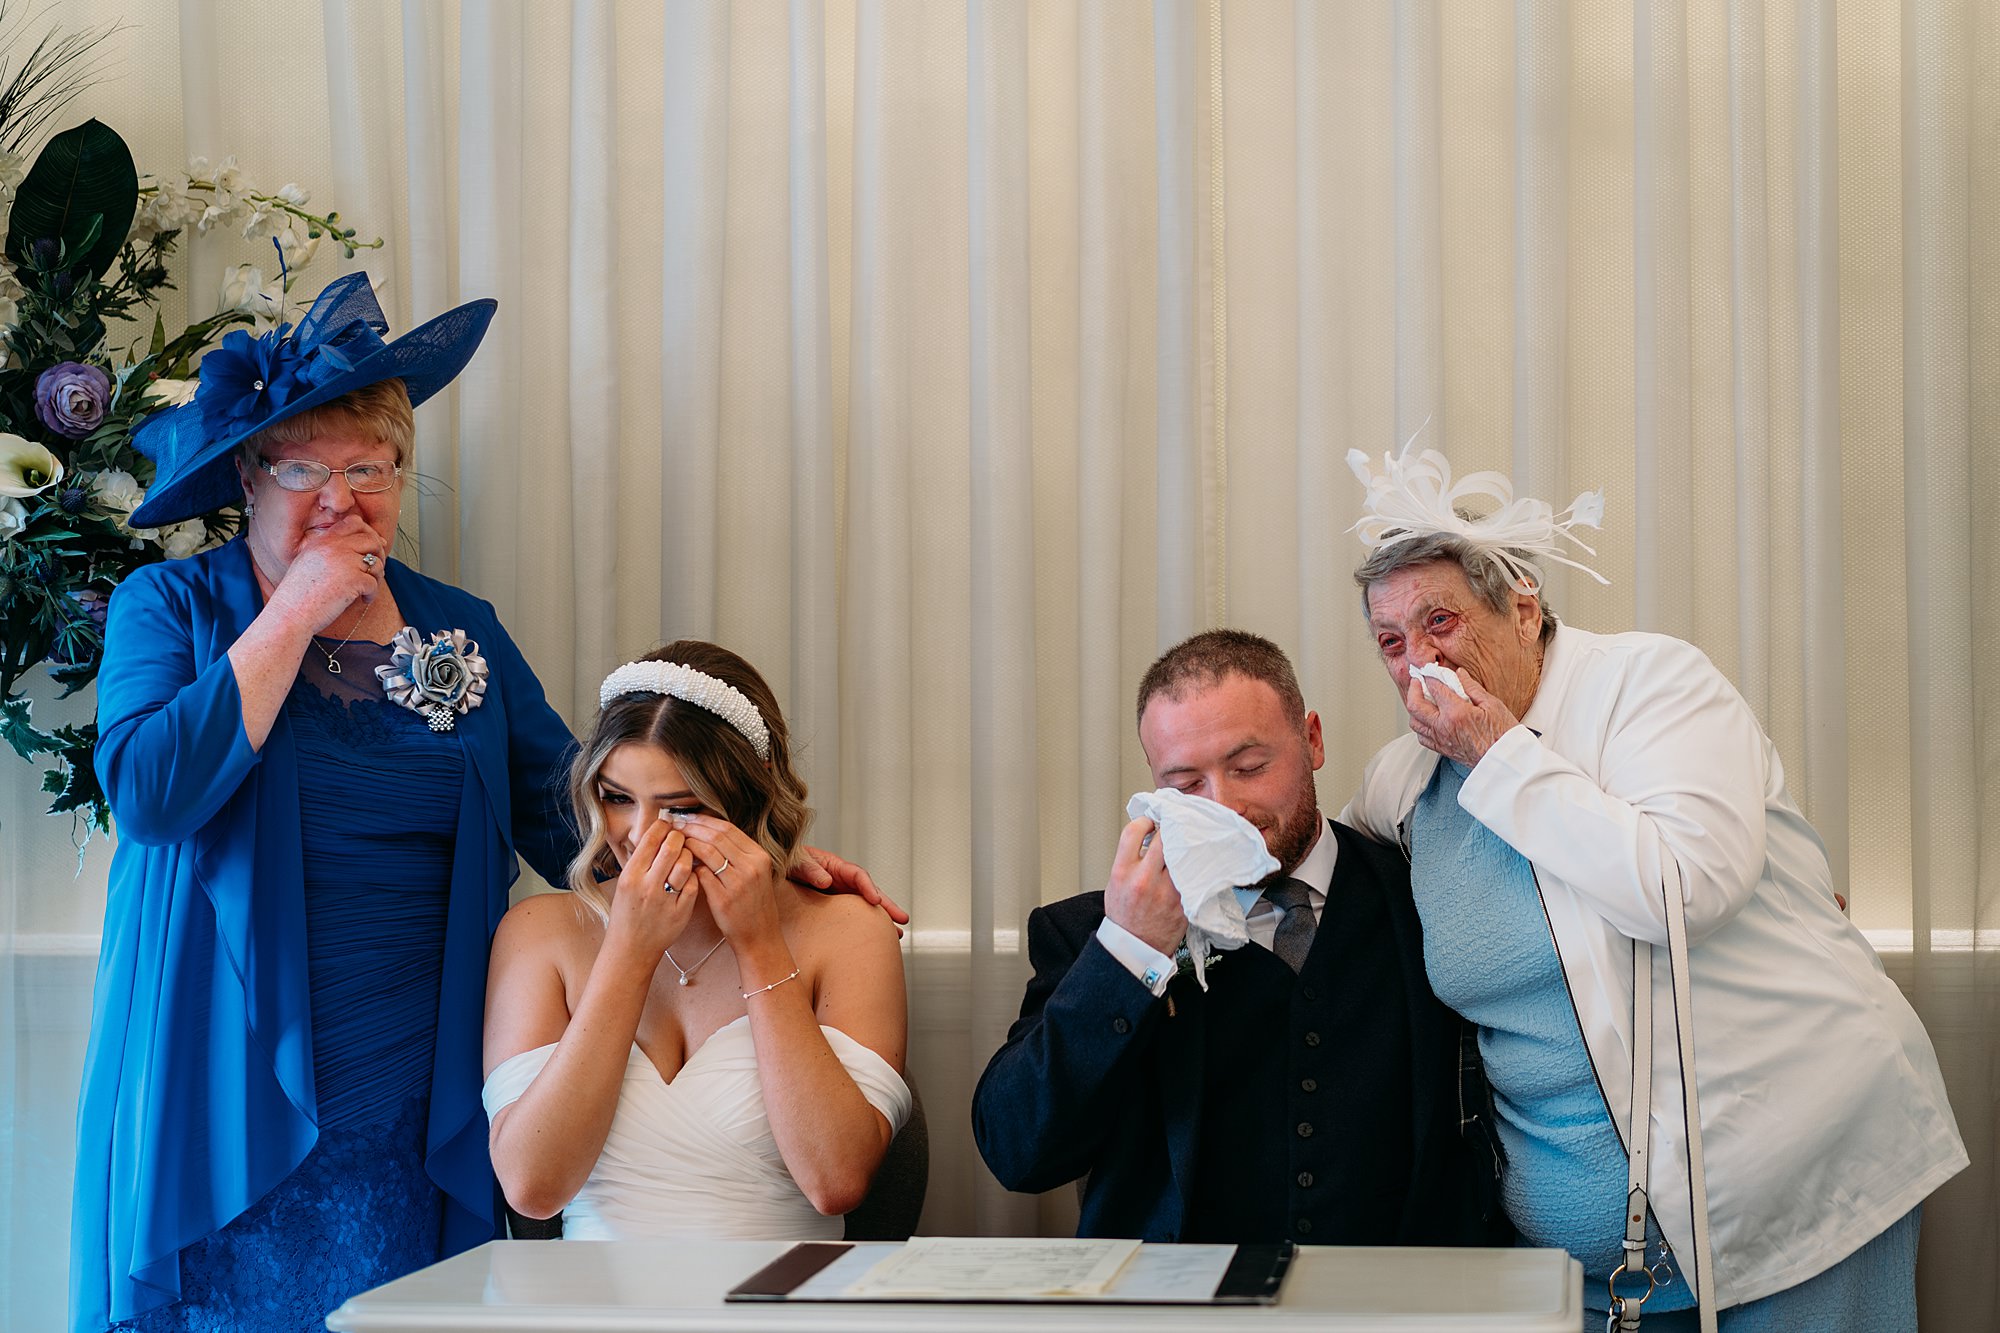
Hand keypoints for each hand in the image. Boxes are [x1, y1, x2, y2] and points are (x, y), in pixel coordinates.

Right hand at [262, 514, 389, 636]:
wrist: (289, 614)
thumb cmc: (299, 594)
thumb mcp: (310, 562)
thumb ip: (332, 551)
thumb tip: (368, 545)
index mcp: (323, 541)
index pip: (354, 522)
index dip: (368, 533)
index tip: (373, 548)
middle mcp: (334, 547)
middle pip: (372, 540)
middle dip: (379, 555)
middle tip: (374, 571)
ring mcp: (345, 562)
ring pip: (377, 562)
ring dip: (376, 577)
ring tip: (365, 589)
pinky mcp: (354, 580)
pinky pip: (374, 583)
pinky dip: (372, 594)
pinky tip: (363, 600)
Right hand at [600, 815, 702, 968]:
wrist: (630, 948)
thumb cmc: (627, 911)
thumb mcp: (625, 883)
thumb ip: (640, 860)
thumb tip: (657, 831)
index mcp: (630, 875)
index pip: (651, 838)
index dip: (664, 826)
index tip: (668, 825)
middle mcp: (646, 886)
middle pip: (671, 847)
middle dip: (680, 837)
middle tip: (682, 837)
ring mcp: (664, 900)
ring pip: (685, 864)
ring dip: (690, 855)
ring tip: (687, 856)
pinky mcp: (680, 912)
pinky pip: (694, 884)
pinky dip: (694, 876)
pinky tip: (690, 876)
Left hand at [674, 813, 784, 946]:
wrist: (759, 936)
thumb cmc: (753, 904)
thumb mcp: (755, 873)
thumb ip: (737, 854)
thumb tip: (708, 832)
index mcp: (760, 856)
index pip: (728, 828)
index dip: (704, 820)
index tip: (687, 817)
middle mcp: (751, 866)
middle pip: (717, 836)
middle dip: (692, 827)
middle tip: (675, 825)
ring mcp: (738, 882)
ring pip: (708, 852)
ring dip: (688, 844)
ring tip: (675, 842)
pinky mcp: (724, 898)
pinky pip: (701, 874)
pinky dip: (689, 866)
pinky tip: (680, 864)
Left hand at [792, 845, 909, 932]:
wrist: (773, 875)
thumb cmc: (785, 864)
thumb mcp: (796, 862)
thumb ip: (809, 869)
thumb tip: (826, 880)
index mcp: (834, 867)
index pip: (858, 875)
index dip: (868, 887)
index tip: (876, 900)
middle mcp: (841, 881)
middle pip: (869, 893)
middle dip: (887, 906)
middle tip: (902, 919)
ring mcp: (839, 896)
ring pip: (864, 907)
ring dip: (881, 920)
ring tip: (897, 935)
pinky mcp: (833, 910)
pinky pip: (852, 917)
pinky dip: (865, 927)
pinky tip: (873, 940)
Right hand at [1104, 817, 1186, 955]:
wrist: (1135, 948)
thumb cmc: (1125, 916)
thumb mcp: (1114, 883)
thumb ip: (1129, 858)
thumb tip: (1148, 835)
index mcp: (1123, 872)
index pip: (1134, 832)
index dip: (1145, 821)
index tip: (1150, 822)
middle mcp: (1144, 879)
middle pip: (1163, 837)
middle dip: (1168, 828)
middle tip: (1172, 828)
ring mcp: (1166, 891)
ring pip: (1182, 853)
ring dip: (1183, 845)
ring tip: (1183, 843)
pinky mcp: (1184, 901)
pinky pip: (1192, 873)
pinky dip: (1192, 864)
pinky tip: (1191, 862)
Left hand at [1403, 668, 1520, 765]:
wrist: (1505, 760)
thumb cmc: (1503, 734)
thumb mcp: (1492, 704)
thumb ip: (1472, 687)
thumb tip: (1459, 673)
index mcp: (1456, 712)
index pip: (1434, 688)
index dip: (1430, 675)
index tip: (1431, 670)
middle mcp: (1443, 726)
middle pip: (1415, 704)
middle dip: (1413, 688)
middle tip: (1417, 680)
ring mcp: (1441, 739)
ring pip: (1414, 722)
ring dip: (1414, 708)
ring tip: (1421, 698)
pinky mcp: (1442, 750)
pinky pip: (1421, 737)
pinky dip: (1420, 726)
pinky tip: (1427, 719)